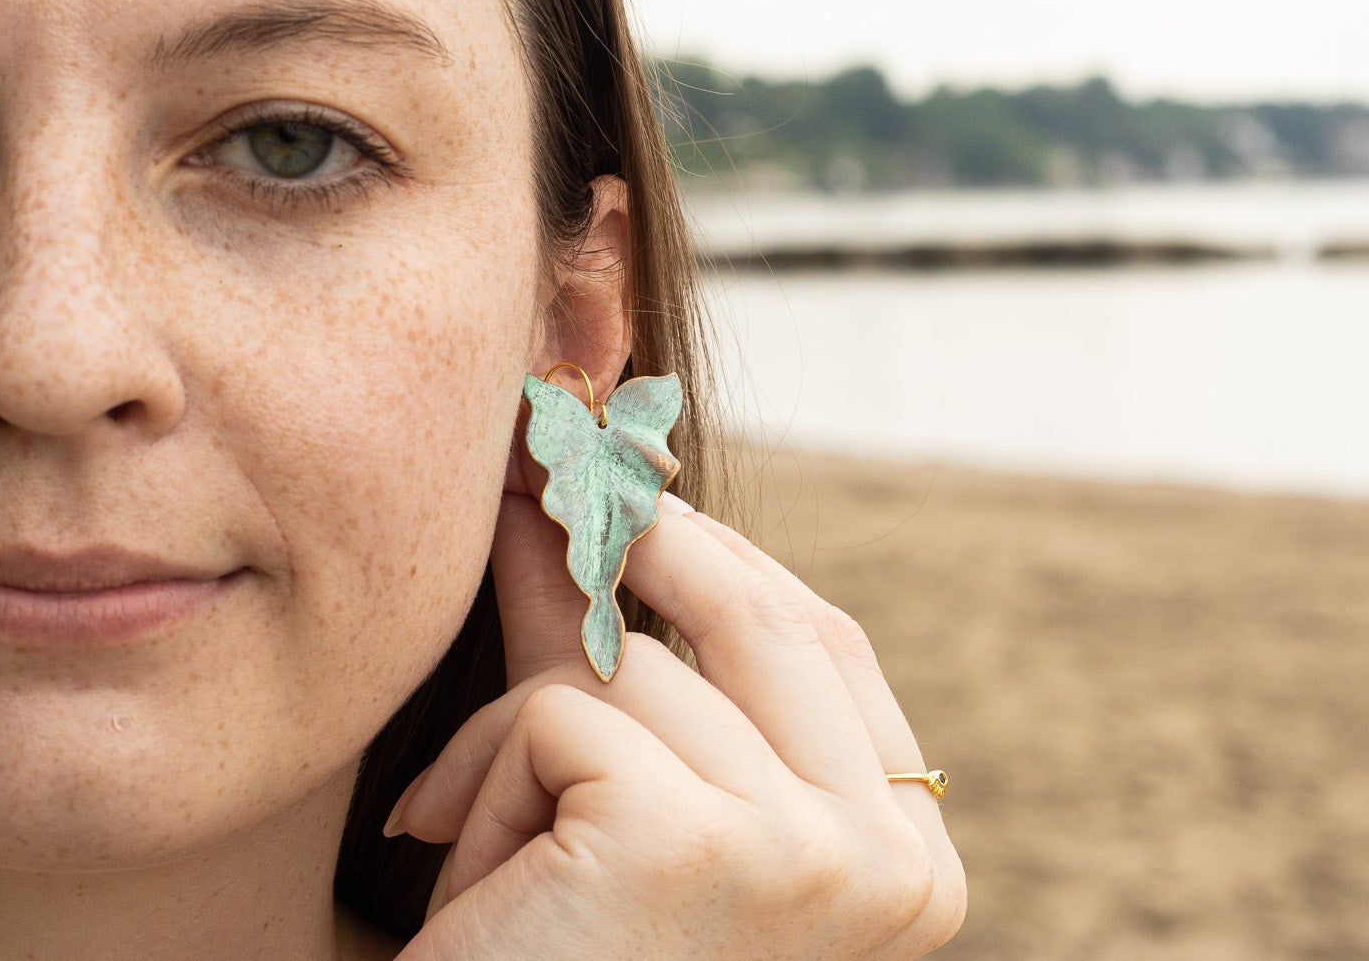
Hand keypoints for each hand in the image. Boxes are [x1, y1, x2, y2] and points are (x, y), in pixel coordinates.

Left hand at [385, 472, 965, 957]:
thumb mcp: (626, 810)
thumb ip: (632, 664)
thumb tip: (598, 496)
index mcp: (910, 865)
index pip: (828, 649)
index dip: (727, 565)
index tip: (640, 510)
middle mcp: (891, 862)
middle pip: (764, 616)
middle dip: (643, 545)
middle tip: (538, 489)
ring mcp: (810, 851)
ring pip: (638, 664)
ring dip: (521, 734)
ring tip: (474, 851)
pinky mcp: (697, 842)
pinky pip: (563, 712)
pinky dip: (480, 781)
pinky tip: (458, 880)